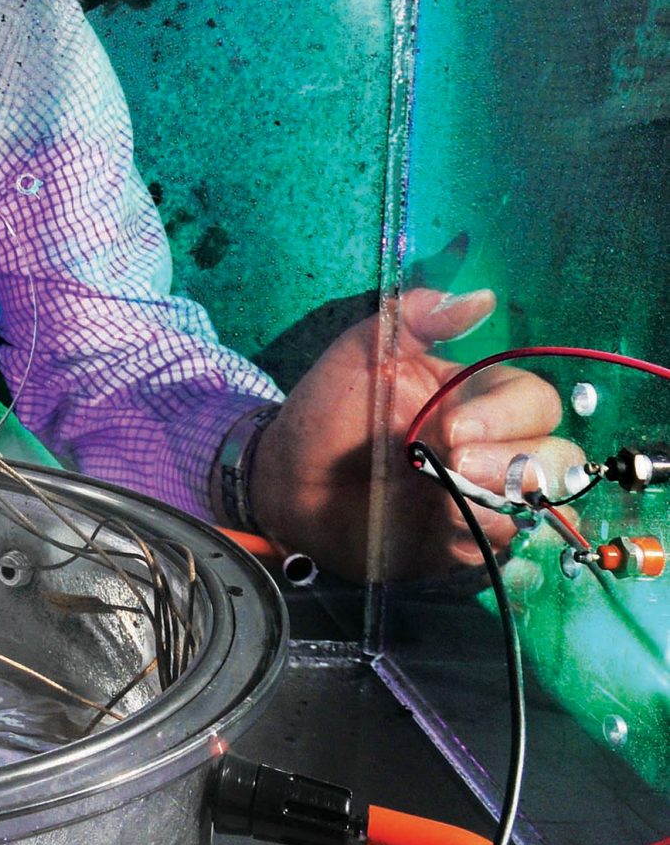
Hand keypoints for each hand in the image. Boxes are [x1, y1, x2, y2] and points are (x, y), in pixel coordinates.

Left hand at [248, 287, 584, 582]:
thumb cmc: (328, 410)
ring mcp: (482, 497)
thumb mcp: (363, 351)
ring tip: (447, 499)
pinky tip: (448, 530)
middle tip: (457, 463)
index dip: (508, 415)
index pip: (533, 401)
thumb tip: (480, 297)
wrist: (288, 481)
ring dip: (505, 502)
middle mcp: (493, 448)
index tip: (454, 427)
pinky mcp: (462, 542)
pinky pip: (506, 547)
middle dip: (521, 462)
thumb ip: (415, 318)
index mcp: (477, 398)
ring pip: (539, 505)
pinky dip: (487, 538)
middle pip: (556, 456)